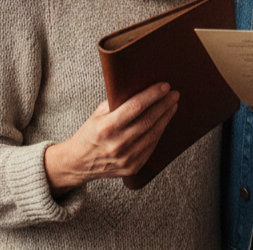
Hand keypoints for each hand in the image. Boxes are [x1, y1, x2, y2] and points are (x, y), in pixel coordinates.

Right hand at [44, 82, 178, 193]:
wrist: (78, 164)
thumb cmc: (89, 133)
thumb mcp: (98, 114)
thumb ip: (117, 104)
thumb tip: (140, 88)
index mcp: (106, 127)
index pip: (136, 107)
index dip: (153, 95)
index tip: (165, 86)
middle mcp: (117, 144)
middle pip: (148, 120)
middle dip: (164, 104)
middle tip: (174, 93)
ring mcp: (126, 158)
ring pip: (153, 133)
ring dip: (166, 117)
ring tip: (172, 105)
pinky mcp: (132, 167)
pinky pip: (151, 146)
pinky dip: (159, 132)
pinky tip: (164, 121)